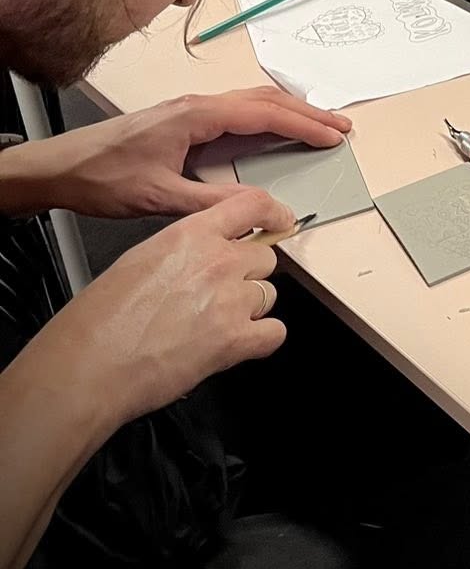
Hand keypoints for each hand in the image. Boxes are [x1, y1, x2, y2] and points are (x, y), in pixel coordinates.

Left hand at [3, 89, 350, 219]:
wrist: (61, 167)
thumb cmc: (103, 177)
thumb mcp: (160, 197)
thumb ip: (212, 202)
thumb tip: (259, 207)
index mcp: (197, 115)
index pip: (263, 114)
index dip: (303, 125)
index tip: (333, 136)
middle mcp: (198, 105)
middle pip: (265, 100)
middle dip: (307, 112)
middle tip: (341, 127)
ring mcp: (190, 109)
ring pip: (252, 101)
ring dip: (288, 111)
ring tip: (319, 124)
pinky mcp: (183, 118)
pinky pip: (236, 110)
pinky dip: (265, 116)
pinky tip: (272, 129)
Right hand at [56, 189, 296, 422]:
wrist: (90, 363)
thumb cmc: (101, 318)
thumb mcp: (141, 258)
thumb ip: (185, 248)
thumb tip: (206, 253)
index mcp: (191, 234)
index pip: (252, 205)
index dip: (272, 213)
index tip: (280, 221)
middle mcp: (217, 261)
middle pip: (264, 257)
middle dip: (247, 275)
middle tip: (217, 295)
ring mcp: (230, 299)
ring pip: (267, 295)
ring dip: (248, 309)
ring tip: (211, 325)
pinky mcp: (234, 340)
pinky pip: (274, 333)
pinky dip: (261, 340)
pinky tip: (238, 344)